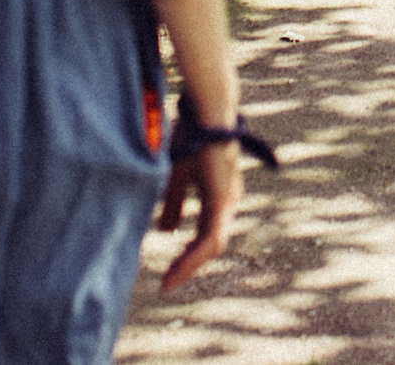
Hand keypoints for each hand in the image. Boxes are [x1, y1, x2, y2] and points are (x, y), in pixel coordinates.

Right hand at [156, 138, 242, 290]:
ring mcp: (227, 201)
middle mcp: (228, 201)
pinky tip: (176, 267)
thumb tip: (167, 231)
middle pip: (211, 243)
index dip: (189, 253)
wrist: (204, 112)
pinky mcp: (222, 201)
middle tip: (167, 282)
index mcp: (219, 195)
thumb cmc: (192, 136)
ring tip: (168, 281)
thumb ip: (174, 203)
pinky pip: (210, 238)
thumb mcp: (176, 176)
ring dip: (189, 265)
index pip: (207, 233)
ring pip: (213, 246)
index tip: (168, 271)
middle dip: (188, 264)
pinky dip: (193, 256)